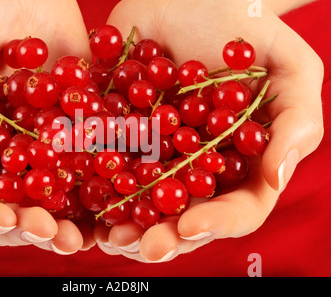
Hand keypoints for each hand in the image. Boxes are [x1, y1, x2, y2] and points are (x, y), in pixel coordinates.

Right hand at [0, 0, 94, 252]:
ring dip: (68, 226)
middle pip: (8, 218)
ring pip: (51, 204)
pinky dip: (100, 191)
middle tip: (52, 232)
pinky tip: (112, 206)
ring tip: (81, 234)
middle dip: (29, 231)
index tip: (5, 216)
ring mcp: (37, 152)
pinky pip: (88, 169)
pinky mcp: (73, 133)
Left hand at [96, 0, 323, 261]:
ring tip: (108, 236)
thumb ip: (296, 122)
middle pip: (182, 215)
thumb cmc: (246, 30)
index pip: (235, 208)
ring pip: (139, 200)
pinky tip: (79, 198)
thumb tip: (278, 178)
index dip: (215, 223)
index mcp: (237, 163)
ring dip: (124, 222)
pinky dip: (91, 183)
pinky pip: (102, 163)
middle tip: (144, 247)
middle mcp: (193, 167)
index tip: (190, 226)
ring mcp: (153, 153)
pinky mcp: (118, 131)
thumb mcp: (289, 68)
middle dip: (163, 236)